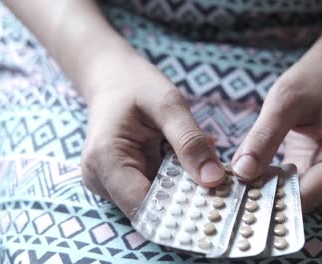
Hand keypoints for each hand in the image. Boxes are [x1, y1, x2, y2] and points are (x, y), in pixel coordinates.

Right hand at [80, 53, 225, 218]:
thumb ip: (190, 142)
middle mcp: (100, 178)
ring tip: (205, 170)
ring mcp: (107, 182)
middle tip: (220, 187)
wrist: (112, 78)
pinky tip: (188, 165)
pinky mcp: (119, 182)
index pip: (144, 205)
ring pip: (154, 203)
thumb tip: (214, 180)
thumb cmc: (135, 84)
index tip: (216, 203)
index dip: (181, 210)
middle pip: (150, 208)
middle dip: (186, 201)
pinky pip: (152, 191)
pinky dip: (174, 183)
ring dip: (182, 191)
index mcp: (106, 159)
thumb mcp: (169, 104)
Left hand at [231, 57, 321, 212]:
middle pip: (300, 204)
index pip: (304, 196)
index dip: (268, 200)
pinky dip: (268, 189)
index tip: (233, 199)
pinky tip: (245, 183)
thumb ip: (263, 137)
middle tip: (225, 196)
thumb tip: (242, 172)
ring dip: (262, 197)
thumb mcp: (284, 102)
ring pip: (292, 203)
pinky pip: (290, 192)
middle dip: (263, 202)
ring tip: (231, 190)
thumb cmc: (313, 82)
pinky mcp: (318, 181)